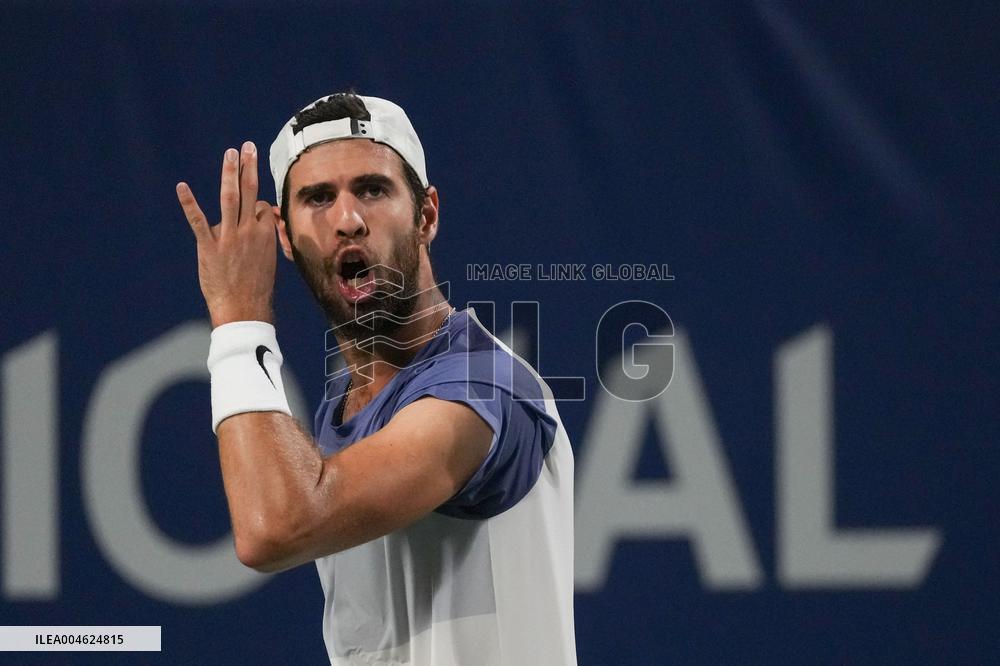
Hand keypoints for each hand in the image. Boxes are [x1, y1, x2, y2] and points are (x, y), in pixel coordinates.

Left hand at [176, 141, 277, 327]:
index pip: (263, 206)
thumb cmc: (257, 289)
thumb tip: (261, 226)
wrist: (244, 309)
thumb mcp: (268, 261)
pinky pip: (198, 220)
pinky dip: (189, 203)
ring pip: (230, 198)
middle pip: (251, 192)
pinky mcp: (209, 246)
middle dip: (249, 167)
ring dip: (229, 173)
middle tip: (248, 146)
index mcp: (266, 235)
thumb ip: (262, 240)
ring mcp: (229, 237)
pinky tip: (181, 186)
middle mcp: (250, 231)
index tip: (256, 209)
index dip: (259, 205)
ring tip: (230, 154)